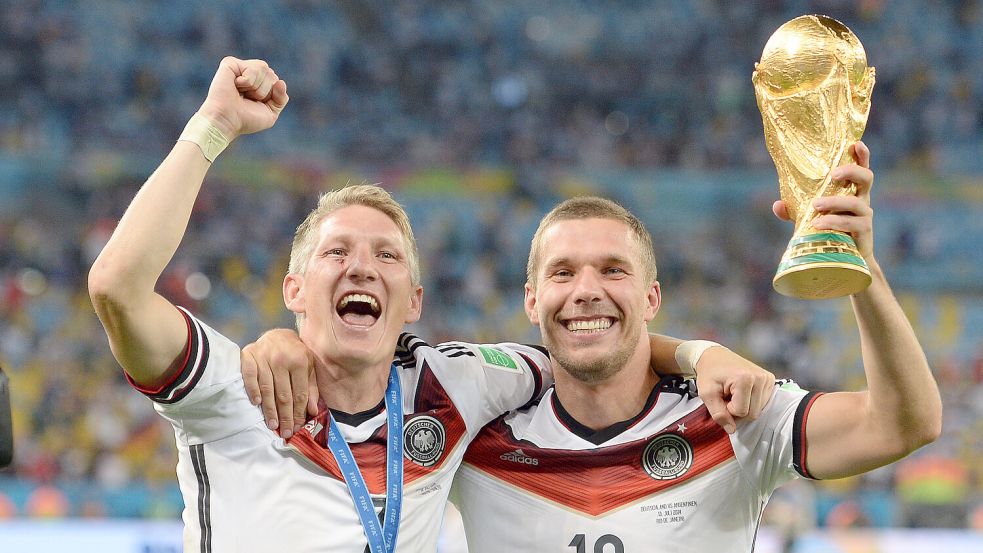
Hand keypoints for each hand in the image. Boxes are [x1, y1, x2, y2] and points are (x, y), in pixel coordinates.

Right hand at [198, 56, 288, 139]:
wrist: (227, 121)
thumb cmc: (245, 119)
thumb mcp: (270, 113)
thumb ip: (281, 98)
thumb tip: (280, 81)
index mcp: (258, 82)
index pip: (276, 81)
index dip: (270, 96)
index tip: (255, 103)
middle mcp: (249, 72)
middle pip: (271, 74)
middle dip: (264, 91)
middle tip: (247, 98)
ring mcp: (240, 66)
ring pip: (264, 68)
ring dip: (256, 87)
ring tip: (241, 92)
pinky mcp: (230, 63)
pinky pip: (252, 68)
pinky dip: (247, 82)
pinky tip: (235, 86)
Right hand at [241, 329, 317, 438]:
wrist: (276, 335)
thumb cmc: (295, 354)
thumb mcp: (309, 367)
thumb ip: (311, 388)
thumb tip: (313, 411)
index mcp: (300, 361)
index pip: (300, 394)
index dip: (298, 413)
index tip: (297, 428)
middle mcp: (282, 359)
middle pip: (284, 394)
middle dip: (285, 416)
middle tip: (285, 433)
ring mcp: (264, 357)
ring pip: (268, 389)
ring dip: (270, 409)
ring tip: (273, 425)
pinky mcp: (249, 356)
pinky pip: (250, 376)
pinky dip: (253, 390)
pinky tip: (257, 403)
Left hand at [695, 347, 775, 433]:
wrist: (714, 356)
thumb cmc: (709, 373)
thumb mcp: (706, 394)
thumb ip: (718, 413)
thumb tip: (731, 430)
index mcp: (745, 379)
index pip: (742, 412)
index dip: (728, 410)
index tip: (721, 397)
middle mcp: (761, 378)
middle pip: (753, 413)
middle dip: (737, 410)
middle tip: (727, 396)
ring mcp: (768, 379)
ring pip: (758, 410)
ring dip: (744, 406)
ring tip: (733, 393)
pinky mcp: (770, 380)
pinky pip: (762, 403)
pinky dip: (751, 402)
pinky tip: (742, 392)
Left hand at [773, 141, 874, 259]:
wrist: (843, 259)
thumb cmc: (827, 231)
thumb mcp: (807, 217)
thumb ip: (793, 209)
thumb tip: (777, 204)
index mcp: (851, 190)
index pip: (860, 167)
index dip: (862, 155)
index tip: (856, 143)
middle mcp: (862, 198)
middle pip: (866, 178)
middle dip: (852, 171)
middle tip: (832, 174)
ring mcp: (864, 215)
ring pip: (856, 202)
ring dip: (835, 202)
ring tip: (815, 205)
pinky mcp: (864, 231)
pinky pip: (850, 223)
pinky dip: (832, 222)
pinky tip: (817, 224)